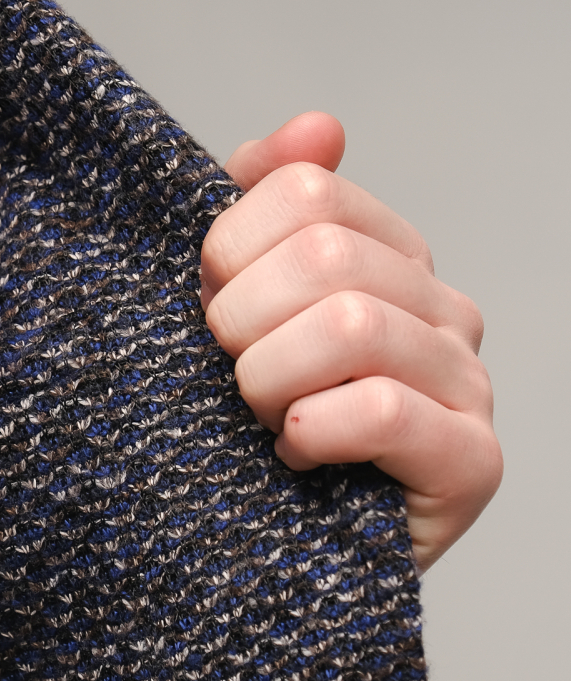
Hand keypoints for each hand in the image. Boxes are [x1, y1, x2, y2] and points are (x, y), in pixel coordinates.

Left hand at [201, 113, 501, 569]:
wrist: (283, 553)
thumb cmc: (257, 425)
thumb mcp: (240, 312)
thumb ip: (265, 211)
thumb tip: (318, 126)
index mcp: (389, 257)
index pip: (305, 192)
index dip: (229, 250)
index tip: (210, 306)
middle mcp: (441, 307)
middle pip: (322, 255)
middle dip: (240, 322)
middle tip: (229, 375)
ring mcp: (465, 382)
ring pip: (350, 325)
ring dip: (268, 380)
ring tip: (262, 418)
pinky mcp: (470, 460)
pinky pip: (382, 408)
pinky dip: (312, 431)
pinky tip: (293, 454)